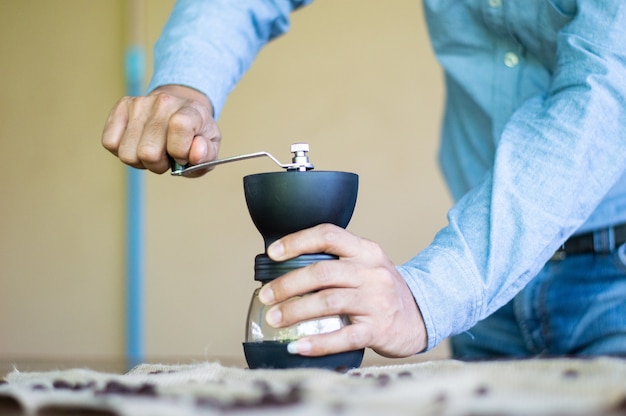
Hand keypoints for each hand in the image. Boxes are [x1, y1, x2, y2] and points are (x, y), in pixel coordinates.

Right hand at [101, 85, 220, 175]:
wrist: (180, 111)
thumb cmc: (194, 135)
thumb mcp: (210, 148)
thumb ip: (207, 155)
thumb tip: (194, 153)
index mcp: (192, 111)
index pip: (179, 126)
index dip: (180, 151)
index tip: (182, 156)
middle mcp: (164, 102)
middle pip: (147, 152)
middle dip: (158, 164)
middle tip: (166, 157)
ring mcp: (140, 103)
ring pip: (127, 153)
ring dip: (140, 161)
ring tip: (154, 150)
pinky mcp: (121, 107)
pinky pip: (109, 142)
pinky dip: (122, 151)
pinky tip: (138, 144)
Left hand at [259, 224, 426, 357]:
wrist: (422, 316)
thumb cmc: (382, 291)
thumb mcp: (366, 266)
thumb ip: (336, 262)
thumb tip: (285, 269)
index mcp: (366, 251)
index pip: (328, 235)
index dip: (297, 241)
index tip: (273, 253)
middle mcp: (372, 272)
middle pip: (322, 271)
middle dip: (287, 284)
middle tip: (265, 296)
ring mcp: (377, 301)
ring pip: (329, 302)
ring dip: (295, 311)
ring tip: (274, 319)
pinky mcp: (379, 330)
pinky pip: (344, 336)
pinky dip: (318, 343)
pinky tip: (298, 346)